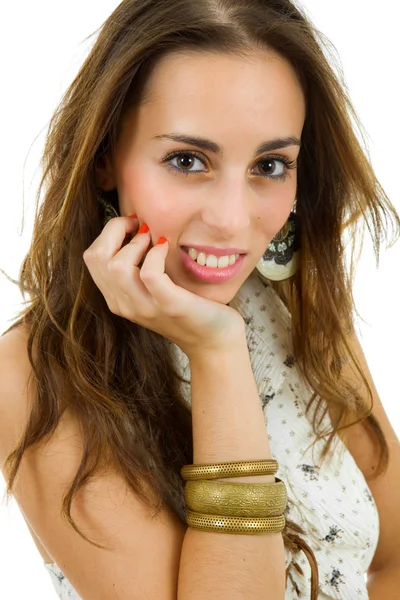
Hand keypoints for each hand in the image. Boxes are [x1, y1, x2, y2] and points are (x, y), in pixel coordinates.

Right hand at [83, 217, 244, 358]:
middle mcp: (124, 305)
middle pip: (97, 257)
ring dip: (136, 243)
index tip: (131, 225)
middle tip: (141, 226)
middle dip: (116, 230)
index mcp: (116, 299)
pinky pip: (150, 273)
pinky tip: (166, 247)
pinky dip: (156, 254)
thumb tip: (134, 228)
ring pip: (117, 266)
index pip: (92, 257)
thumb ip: (136, 270)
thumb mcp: (151, 291)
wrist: (213, 341)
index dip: (108, 233)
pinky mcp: (170, 306)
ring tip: (153, 240)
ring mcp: (145, 308)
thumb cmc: (187, 308)